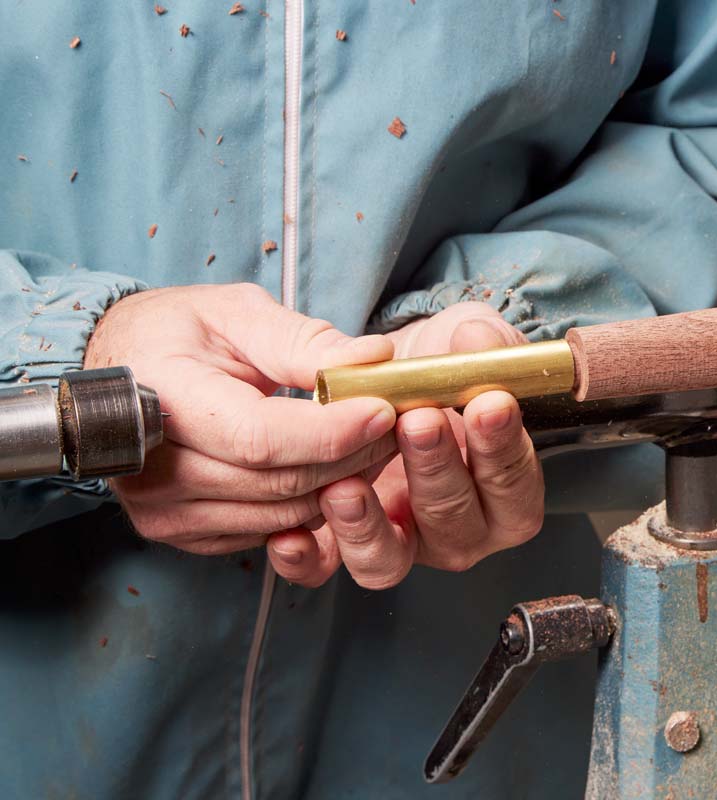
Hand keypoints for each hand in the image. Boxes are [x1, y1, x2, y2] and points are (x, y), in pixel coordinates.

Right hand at [87, 284, 397, 554]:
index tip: (384, 408)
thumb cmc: (176, 333)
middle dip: (353, 455)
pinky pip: (270, 532)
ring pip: (283, 516)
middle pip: (280, 483)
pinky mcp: (183, 533)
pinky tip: (334, 469)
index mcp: (161, 397)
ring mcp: (163, 510)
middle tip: (396, 422)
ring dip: (342, 483)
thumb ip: (305, 340)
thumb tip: (375, 357)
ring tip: (373, 442)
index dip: (331, 431)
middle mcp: (152, 468)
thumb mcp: (237, 313)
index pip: (260, 438)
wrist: (123, 368)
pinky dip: (313, 507)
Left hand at [266, 302, 544, 588]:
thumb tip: (478, 342)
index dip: (503, 447)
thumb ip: (480, 340)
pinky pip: (324, 569)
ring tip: (346, 486)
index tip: (488, 403)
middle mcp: (457, 527)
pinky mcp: (340, 548)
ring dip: (368, 528)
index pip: (514, 482)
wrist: (385, 375)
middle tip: (418, 421)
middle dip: (436, 470)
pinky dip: (305, 559)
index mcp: (502, 486)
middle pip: (455, 522)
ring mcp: (399, 542)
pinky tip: (289, 535)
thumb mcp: (466, 336)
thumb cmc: (438, 364)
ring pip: (390, 560)